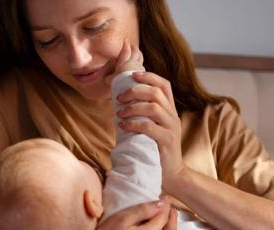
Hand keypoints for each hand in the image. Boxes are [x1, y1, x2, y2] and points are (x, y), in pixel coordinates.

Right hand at [97, 196, 176, 229]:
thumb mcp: (122, 219)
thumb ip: (142, 211)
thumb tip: (160, 202)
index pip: (162, 218)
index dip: (166, 206)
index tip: (166, 197)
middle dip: (171, 217)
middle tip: (171, 206)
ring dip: (170, 225)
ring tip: (170, 215)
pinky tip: (160, 227)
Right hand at [105, 39, 144, 85]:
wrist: (130, 91)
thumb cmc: (118, 85)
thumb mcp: (109, 80)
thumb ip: (108, 76)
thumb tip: (106, 77)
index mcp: (123, 62)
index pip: (126, 50)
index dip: (126, 44)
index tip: (126, 39)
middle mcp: (132, 63)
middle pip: (135, 51)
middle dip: (133, 47)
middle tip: (131, 45)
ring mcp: (139, 67)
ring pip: (140, 57)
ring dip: (138, 53)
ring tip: (136, 52)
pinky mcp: (144, 73)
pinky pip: (142, 65)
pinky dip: (140, 62)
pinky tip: (138, 65)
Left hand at [116, 70, 185, 190]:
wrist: (172, 173)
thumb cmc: (157, 148)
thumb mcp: (154, 127)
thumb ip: (144, 115)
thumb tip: (120, 103)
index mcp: (170, 110)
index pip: (164, 85)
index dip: (149, 77)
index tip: (132, 76)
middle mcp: (173, 116)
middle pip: (156, 92)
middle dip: (135, 91)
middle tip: (120, 98)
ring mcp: (171, 128)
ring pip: (153, 107)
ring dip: (133, 107)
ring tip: (120, 113)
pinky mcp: (167, 140)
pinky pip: (149, 126)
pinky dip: (133, 124)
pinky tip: (123, 126)